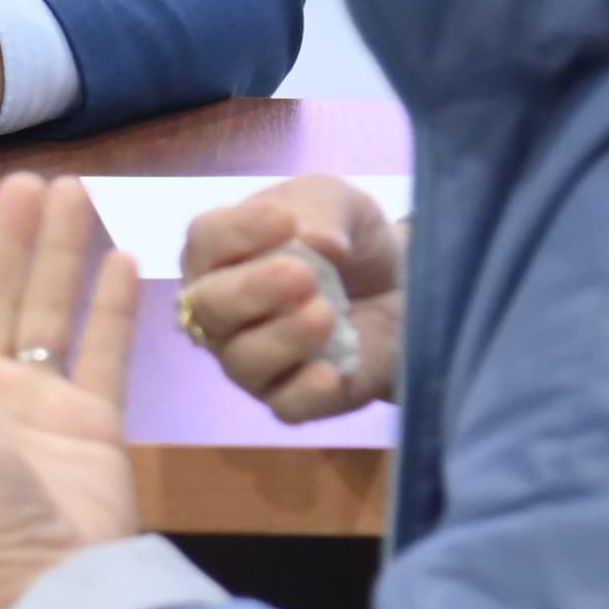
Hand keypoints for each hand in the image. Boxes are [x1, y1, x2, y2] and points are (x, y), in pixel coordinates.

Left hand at [0, 174, 145, 608]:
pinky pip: (103, 353)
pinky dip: (111, 308)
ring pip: (52, 313)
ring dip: (62, 257)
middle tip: (25, 180)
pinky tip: (123, 257)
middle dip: (8, 242)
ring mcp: (43, 409)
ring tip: (75, 194)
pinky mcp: (95, 426)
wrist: (60, 589)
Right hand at [175, 175, 405, 422]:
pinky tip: (330, 372)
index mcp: (221, 254)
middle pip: (210, 306)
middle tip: (304, 275)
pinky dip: (304, 391)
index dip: (237, 232)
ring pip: (243, 361)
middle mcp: (224, 311)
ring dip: (283, 337)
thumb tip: (319, 242)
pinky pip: (284, 405)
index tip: (285, 219)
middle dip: (252, 289)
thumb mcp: (337, 202)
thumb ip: (320, 211)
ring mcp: (253, 360)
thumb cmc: (349, 239)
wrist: (403, 286)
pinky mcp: (294, 398)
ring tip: (327, 314)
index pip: (204, 241)